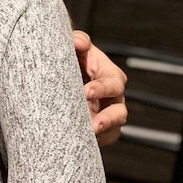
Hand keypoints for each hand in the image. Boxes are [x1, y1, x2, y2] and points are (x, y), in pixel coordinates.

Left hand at [73, 30, 126, 145]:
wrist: (63, 71)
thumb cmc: (74, 57)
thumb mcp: (76, 45)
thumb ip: (78, 40)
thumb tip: (78, 42)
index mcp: (110, 75)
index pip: (112, 82)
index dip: (101, 88)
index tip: (86, 92)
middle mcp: (112, 97)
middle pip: (119, 111)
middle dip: (107, 118)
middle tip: (92, 124)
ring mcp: (106, 114)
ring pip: (113, 129)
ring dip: (102, 134)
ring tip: (89, 136)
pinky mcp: (98, 129)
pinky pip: (102, 140)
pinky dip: (95, 142)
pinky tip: (83, 141)